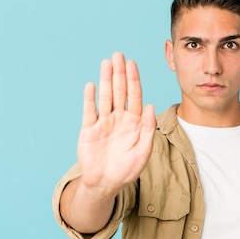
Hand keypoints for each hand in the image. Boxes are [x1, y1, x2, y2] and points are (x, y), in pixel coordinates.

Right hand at [77, 52, 155, 196]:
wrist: (106, 183)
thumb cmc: (127, 169)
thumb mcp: (143, 151)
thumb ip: (148, 129)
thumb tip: (151, 106)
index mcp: (135, 122)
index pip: (135, 96)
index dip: (134, 80)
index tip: (132, 64)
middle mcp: (119, 118)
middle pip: (120, 91)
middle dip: (120, 73)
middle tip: (119, 55)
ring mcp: (104, 122)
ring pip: (105, 96)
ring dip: (105, 79)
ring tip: (107, 63)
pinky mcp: (89, 129)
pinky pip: (90, 110)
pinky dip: (90, 98)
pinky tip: (91, 85)